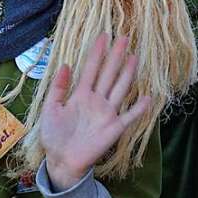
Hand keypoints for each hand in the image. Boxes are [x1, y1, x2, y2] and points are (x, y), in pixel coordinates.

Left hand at [39, 34, 150, 191]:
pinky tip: (147, 97)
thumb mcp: (50, 109)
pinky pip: (129, 116)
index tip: (103, 36)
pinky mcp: (114, 128)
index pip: (91, 68)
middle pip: (109, 74)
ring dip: (128, 74)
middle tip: (124, 38)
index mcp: (80, 95)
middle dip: (116, 56)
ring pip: (120, 89)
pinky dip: (139, 108)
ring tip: (135, 57)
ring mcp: (107, 113)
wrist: (61, 160)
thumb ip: (58, 88)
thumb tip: (65, 65)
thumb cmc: (54, 136)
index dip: (97, 52)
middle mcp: (96, 100)